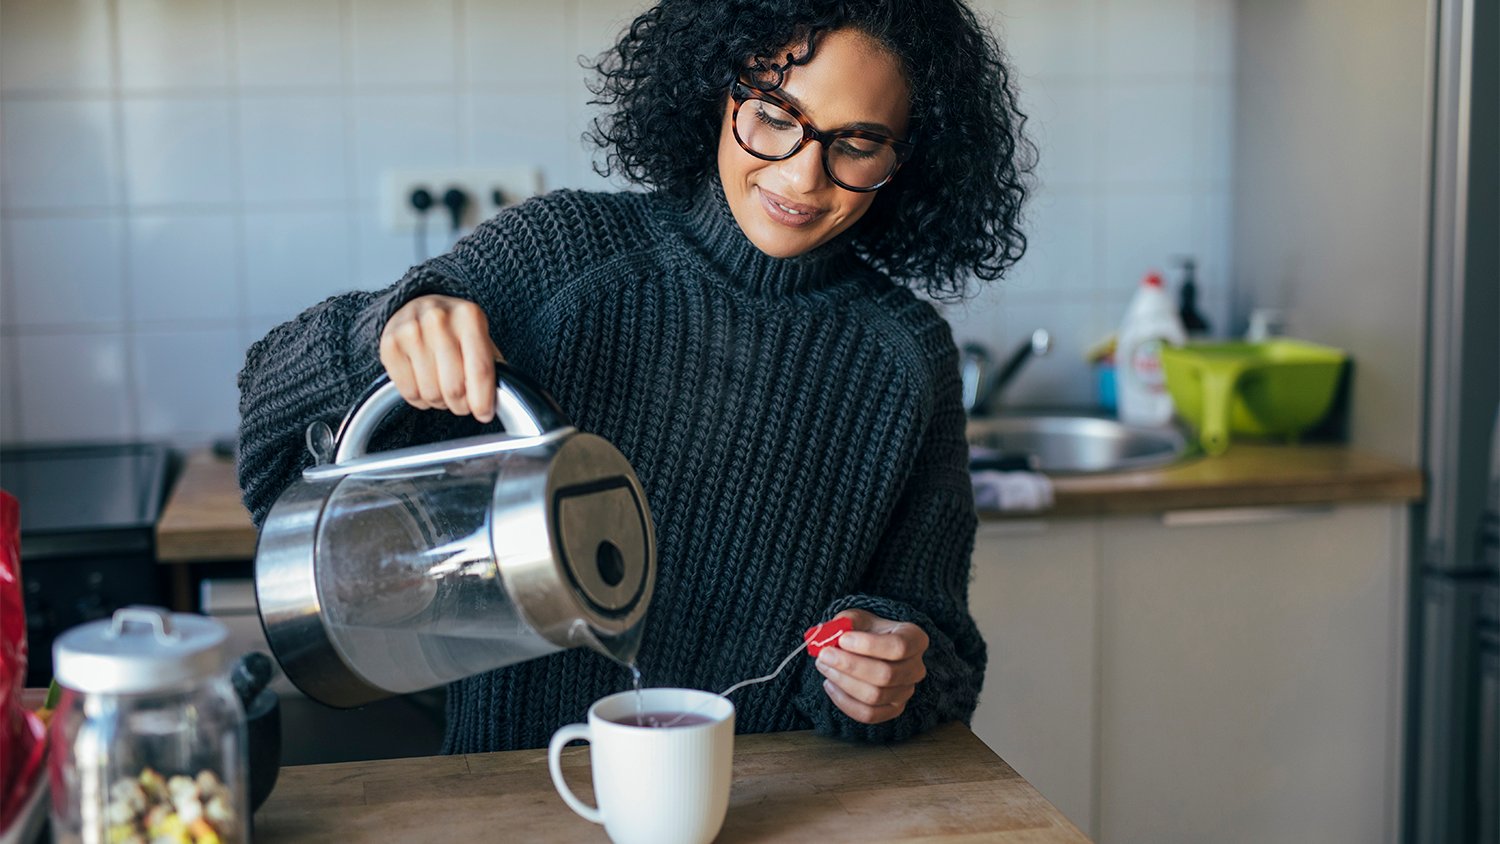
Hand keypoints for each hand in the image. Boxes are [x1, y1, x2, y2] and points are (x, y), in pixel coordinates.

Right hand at [380, 294, 504, 421]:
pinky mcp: (390, 345)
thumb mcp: (479, 336)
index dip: (483, 400)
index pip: (480, 370)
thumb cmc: (454, 328)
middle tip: (463, 402)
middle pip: (454, 387)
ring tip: (442, 388)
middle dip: (462, 405)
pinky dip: (420, 400)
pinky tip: (424, 385)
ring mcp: (411, 331)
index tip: (484, 414)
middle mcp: (439, 319)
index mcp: (469, 316)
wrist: (417, 306)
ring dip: (440, 402)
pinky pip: (409, 393)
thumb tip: (497, 402)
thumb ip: (491, 365)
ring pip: (431, 394)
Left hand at [814, 608, 928, 724]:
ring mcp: (906, 692)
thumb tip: (829, 634)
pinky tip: (830, 685)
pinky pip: (868, 714)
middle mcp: (916, 668)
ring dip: (843, 682)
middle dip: (850, 666)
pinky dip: (844, 701)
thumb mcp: (857, 619)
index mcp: (914, 639)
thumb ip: (845, 623)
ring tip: (825, 667)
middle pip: (886, 675)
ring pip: (875, 696)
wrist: (869, 650)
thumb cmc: (865, 632)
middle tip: (825, 655)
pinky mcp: (893, 710)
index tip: (842, 639)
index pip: (898, 647)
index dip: (869, 645)